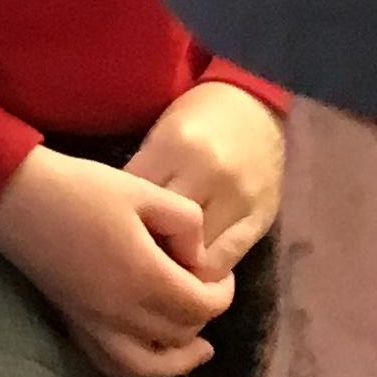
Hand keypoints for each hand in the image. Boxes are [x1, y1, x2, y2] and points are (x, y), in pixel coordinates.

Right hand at [0, 144, 234, 376]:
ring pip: (148, 364)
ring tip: (197, 348)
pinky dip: (135, 366)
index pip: (202, 306)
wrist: (16, 196)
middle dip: (202, 316)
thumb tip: (197, 256)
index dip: (222, 294)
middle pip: (180, 334)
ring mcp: (95, 323)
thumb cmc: (80, 187)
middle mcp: (123, 312)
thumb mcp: (143, 189)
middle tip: (205, 290)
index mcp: (146, 278)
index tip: (221, 274)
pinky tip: (146, 352)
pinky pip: (110, 363)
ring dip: (177, 358)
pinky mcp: (74, 322)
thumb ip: (186, 222)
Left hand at [125, 80, 284, 278]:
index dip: (123, 225)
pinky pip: (227, 262)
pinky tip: (194, 265)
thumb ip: (143, 178)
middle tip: (137, 258)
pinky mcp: (261, 219)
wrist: (253, 106)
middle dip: (149, 251)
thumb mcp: (159, 136)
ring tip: (166, 266)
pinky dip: (206, 270)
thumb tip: (119, 225)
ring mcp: (238, 200)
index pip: (136, 203)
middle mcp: (208, 174)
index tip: (115, 235)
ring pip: (197, 258)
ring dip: (179, 267)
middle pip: (166, 234)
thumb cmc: (197, 119)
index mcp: (174, 147)